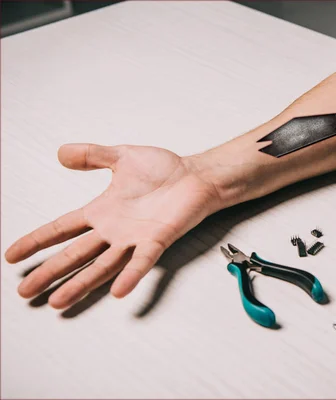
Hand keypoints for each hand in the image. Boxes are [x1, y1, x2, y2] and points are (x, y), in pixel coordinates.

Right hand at [5, 144, 223, 307]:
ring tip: (57, 301)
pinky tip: (116, 291)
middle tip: (26, 291)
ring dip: (80, 283)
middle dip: (50, 272)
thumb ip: (92, 156)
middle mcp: (114, 230)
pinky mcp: (157, 240)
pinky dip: (130, 275)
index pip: (62, 228)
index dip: (37, 241)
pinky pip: (142, 261)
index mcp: (102, 211)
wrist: (196, 175)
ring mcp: (134, 238)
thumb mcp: (121, 156)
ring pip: (102, 265)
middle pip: (75, 254)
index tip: (12, 256)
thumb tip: (61, 152)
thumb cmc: (165, 169)